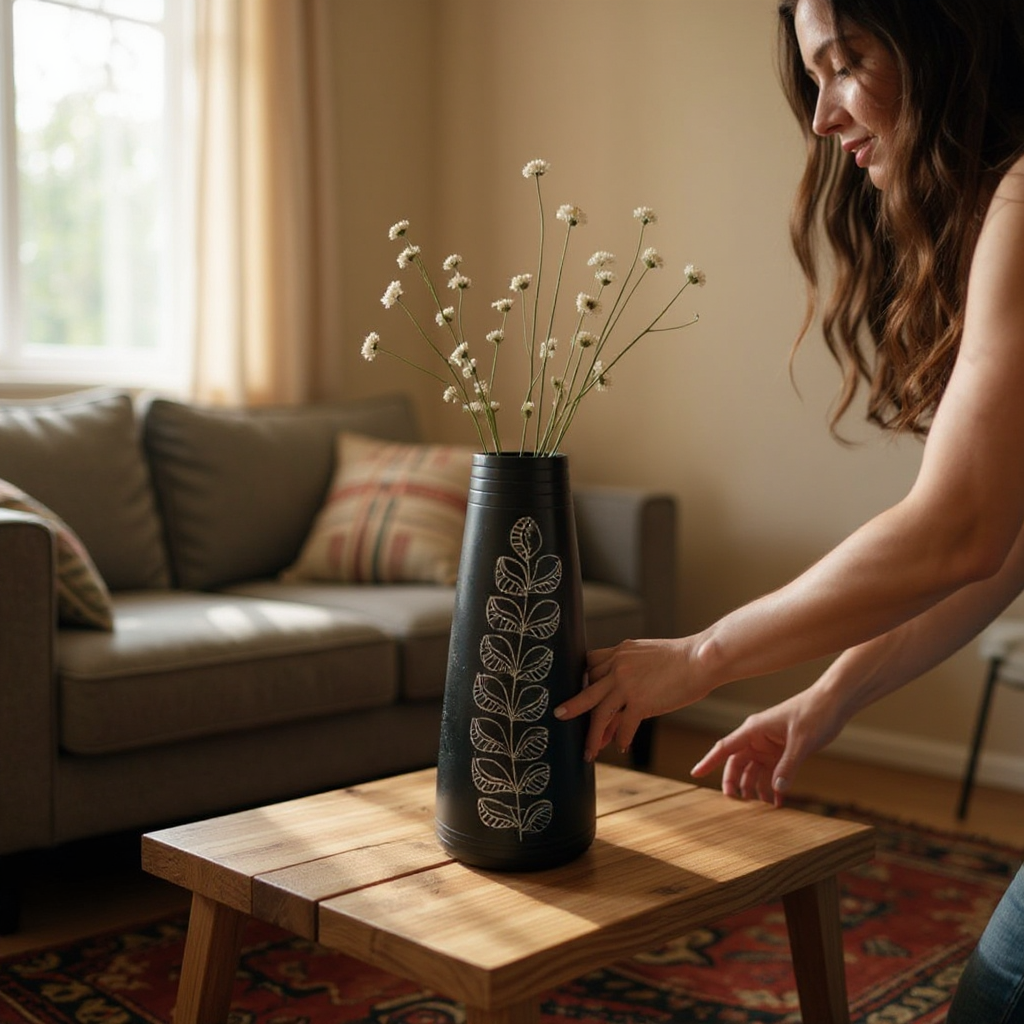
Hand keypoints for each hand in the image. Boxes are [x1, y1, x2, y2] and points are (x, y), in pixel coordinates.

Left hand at [554, 636, 700, 762]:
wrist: (702, 659)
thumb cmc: (682, 659)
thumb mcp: (648, 654)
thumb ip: (632, 667)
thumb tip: (623, 692)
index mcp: (620, 652)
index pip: (591, 664)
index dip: (584, 679)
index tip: (580, 692)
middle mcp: (619, 666)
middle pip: (588, 689)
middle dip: (573, 705)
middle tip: (559, 715)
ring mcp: (627, 684)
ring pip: (599, 712)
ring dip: (592, 734)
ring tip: (588, 751)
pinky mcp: (641, 701)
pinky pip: (624, 725)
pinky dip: (622, 738)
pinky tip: (622, 746)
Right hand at [690, 687, 844, 805]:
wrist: (833, 703)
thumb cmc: (814, 713)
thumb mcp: (802, 741)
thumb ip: (788, 766)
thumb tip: (775, 791)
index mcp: (754, 729)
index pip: (725, 747)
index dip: (709, 761)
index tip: (695, 774)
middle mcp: (758, 738)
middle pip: (737, 763)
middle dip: (734, 783)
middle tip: (737, 804)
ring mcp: (769, 745)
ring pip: (753, 770)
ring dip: (756, 788)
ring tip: (762, 809)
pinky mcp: (782, 751)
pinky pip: (771, 772)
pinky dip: (773, 787)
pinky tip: (778, 801)